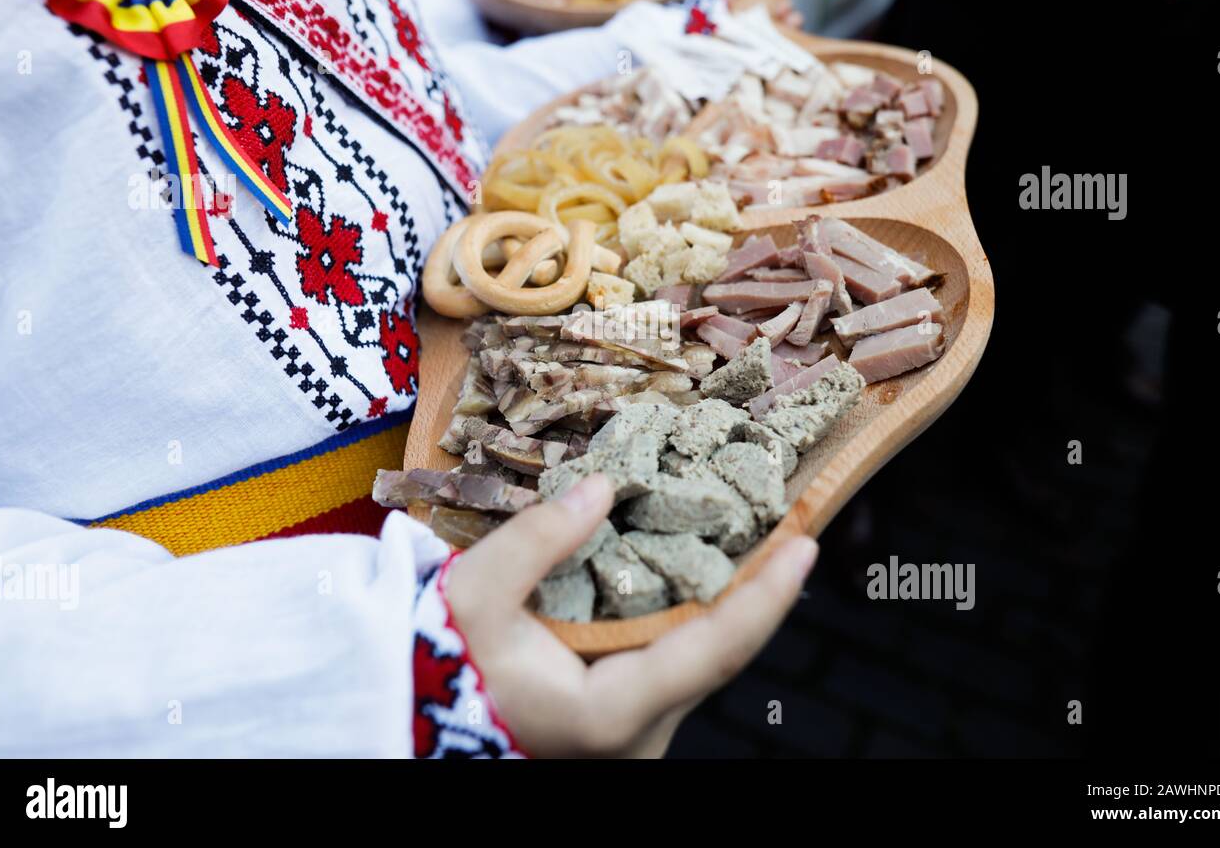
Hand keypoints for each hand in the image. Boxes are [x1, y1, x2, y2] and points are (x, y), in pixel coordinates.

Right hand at [445, 474, 817, 756]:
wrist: (413, 715)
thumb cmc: (439, 660)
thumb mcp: (475, 595)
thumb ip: (538, 539)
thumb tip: (605, 484)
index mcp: (611, 713)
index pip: (713, 652)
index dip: (765, 598)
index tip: (806, 546)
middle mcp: (636, 735)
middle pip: (719, 657)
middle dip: (759, 591)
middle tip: (791, 524)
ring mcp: (632, 733)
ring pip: (700, 662)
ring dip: (729, 601)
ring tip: (761, 538)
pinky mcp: (621, 720)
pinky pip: (675, 663)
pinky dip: (694, 616)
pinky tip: (705, 570)